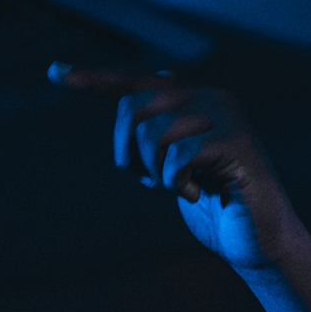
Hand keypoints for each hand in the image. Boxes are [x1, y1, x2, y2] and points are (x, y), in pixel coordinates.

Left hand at [52, 64, 304, 273]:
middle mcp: (210, 97)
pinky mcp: (236, 142)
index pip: (135, 83)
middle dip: (126, 152)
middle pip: (133, 107)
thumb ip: (156, 137)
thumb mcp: (174, 167)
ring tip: (176, 187)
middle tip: (146, 180)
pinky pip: (178, 156)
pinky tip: (194, 194)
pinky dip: (175, 182)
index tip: (55, 73)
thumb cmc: (212, 204)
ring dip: (153, 171)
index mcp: (192, 100)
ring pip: (152, 132)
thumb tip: (130, 109)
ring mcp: (226, 117)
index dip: (94, 79)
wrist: (256, 238)